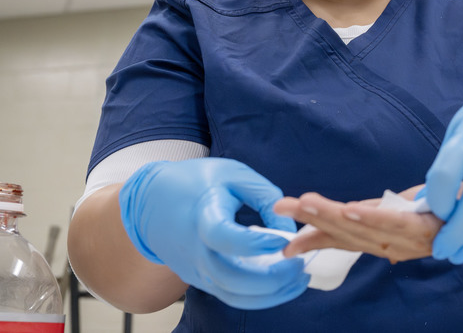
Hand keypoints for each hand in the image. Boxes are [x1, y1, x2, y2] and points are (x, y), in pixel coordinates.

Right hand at [119, 158, 308, 308]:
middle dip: (270, 279)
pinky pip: (231, 296)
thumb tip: (289, 229)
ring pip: (233, 295)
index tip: (283, 239)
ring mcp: (196, 270)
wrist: (154, 203)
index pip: (222, 237)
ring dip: (270, 294)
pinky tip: (284, 283)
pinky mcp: (201, 280)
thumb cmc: (198, 183)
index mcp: (201, 215)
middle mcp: (195, 249)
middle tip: (299, 265)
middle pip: (230, 278)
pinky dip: (260, 296)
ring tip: (299, 278)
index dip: (254, 243)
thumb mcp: (234, 174)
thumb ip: (265, 196)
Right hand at [276, 187, 441, 262]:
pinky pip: (392, 224)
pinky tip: (348, 210)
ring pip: (363, 230)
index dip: (312, 238)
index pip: (341, 239)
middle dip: (312, 222)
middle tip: (282, 208)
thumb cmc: (445, 209)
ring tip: (305, 206)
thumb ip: (371, 211)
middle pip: (346, 234)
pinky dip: (368, 218)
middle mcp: (393, 247)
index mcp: (384, 241)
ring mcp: (408, 241)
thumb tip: (337, 211)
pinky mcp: (425, 230)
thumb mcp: (401, 208)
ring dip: (331, 218)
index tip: (282, 239)